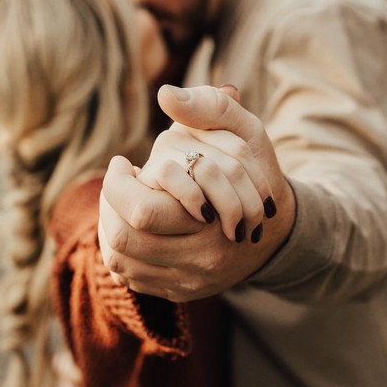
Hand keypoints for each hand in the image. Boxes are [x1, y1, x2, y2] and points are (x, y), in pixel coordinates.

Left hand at [98, 85, 295, 300]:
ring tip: (118, 202)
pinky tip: (128, 225)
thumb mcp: (245, 133)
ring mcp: (189, 281)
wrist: (278, 232)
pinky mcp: (179, 293)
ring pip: (120, 262)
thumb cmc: (258, 175)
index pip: (141, 210)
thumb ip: (209, 108)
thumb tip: (166, 93)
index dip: (118, 182)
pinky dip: (120, 251)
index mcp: (213, 222)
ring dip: (108, 228)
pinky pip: (130, 278)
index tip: (123, 162)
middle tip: (116, 181)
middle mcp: (200, 260)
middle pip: (123, 240)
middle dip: (108, 205)